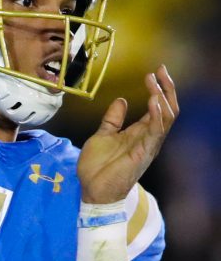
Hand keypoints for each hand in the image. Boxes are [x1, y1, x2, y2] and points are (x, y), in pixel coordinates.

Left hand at [78, 65, 178, 203]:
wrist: (92, 190)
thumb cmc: (98, 166)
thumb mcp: (102, 135)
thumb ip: (113, 118)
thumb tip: (121, 99)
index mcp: (139, 132)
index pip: (158, 107)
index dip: (159, 89)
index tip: (154, 72)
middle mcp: (148, 138)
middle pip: (167, 110)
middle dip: (167, 89)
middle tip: (161, 70)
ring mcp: (147, 146)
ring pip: (166, 119)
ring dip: (163, 98)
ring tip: (156, 82)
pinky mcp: (142, 153)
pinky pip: (155, 132)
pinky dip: (156, 116)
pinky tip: (154, 101)